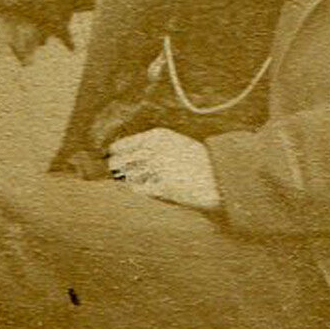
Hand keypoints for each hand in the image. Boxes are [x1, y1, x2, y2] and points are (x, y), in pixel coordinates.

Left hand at [105, 128, 221, 210]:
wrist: (219, 176)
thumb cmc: (195, 161)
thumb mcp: (173, 144)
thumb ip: (148, 147)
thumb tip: (118, 157)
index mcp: (156, 136)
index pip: (120, 146)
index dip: (113, 155)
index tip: (110, 161)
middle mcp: (155, 150)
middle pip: (119, 162)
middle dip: (115, 170)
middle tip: (116, 175)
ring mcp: (158, 169)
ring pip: (127, 177)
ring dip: (128, 182)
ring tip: (137, 182)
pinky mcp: (163, 187)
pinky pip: (139, 191)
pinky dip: (139, 192)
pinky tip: (146, 190)